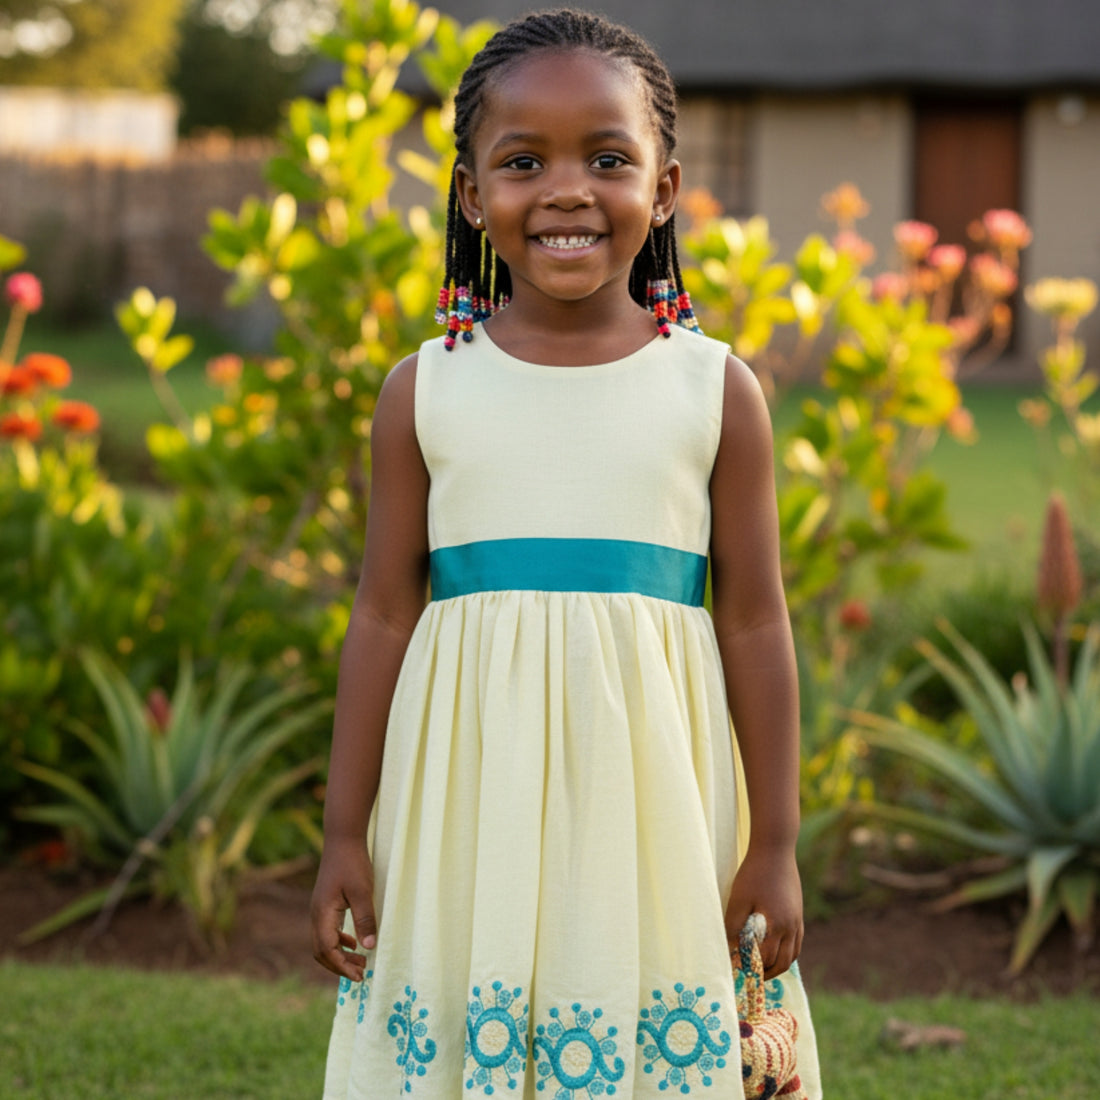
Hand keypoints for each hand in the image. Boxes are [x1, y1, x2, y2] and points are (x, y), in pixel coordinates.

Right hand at [310, 838, 376, 980]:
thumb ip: (365, 919)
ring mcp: (319, 910)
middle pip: (321, 951)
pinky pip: (328, 931)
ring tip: (361, 962)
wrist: (342, 840)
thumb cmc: (353, 864)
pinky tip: (355, 943)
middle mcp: (316, 915)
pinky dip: (339, 942)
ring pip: (323, 943)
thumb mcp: (363, 892)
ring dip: (339, 955)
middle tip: (361, 975)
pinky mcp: (325, 905)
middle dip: (339, 966)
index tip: (360, 976)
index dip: (342, 966)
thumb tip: (369, 947)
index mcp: (322, 914)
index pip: (327, 950)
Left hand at [725, 844, 802, 979]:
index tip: (737, 972)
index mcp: (777, 926)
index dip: (751, 968)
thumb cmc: (754, 873)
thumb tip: (729, 950)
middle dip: (767, 973)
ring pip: (793, 954)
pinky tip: (776, 948)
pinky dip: (787, 951)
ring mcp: (798, 920)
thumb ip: (733, 926)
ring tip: (763, 967)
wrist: (775, 849)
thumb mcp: (739, 899)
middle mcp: (792, 927)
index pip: (766, 959)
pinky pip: (797, 941)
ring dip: (779, 964)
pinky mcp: (798, 912)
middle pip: (783, 962)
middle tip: (751, 977)